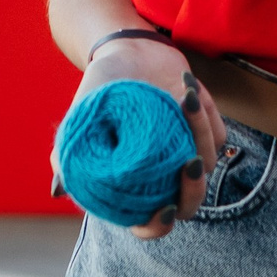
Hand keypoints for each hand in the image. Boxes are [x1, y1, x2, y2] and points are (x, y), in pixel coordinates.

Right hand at [55, 36, 222, 239]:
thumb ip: (67, 153)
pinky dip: (205, 114)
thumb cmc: (102, 90)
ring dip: (197, 132)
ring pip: (206, 162)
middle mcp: (164, 176)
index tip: (163, 209)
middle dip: (192, 189)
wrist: (128, 51)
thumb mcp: (80, 118)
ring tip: (183, 97)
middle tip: (188, 163)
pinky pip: (217, 134)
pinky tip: (185, 86)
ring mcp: (188, 153)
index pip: (148, 225)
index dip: (156, 225)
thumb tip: (58, 189)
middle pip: (188, 204)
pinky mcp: (208, 130)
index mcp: (135, 185)